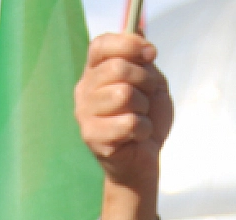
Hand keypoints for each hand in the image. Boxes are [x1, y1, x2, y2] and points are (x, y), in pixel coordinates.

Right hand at [75, 33, 171, 211]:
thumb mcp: (151, 83)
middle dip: (145, 82)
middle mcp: (84, 90)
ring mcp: (84, 113)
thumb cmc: (146, 119)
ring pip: (124, 94)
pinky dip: (144, 129)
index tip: (151, 54)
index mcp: (95, 72)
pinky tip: (138, 137)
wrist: (144, 161)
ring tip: (141, 118)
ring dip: (144, 108)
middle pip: (118, 68)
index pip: (101, 44)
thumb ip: (144, 61)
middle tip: (148, 99)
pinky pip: (129, 123)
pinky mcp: (91, 136)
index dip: (128, 44)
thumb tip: (143, 42)